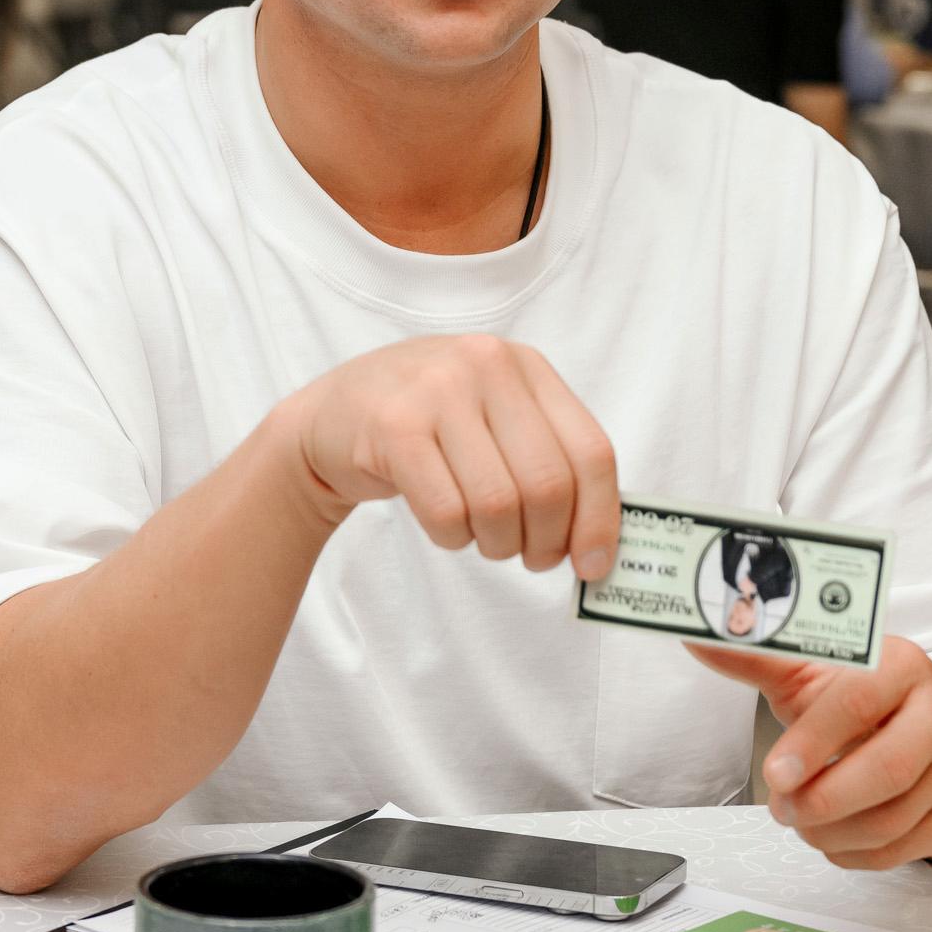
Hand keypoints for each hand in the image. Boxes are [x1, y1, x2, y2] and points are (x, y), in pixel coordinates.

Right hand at [286, 335, 619, 578]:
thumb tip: (599, 546)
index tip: (593, 566)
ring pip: (498, 504)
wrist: (331, 416)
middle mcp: (487, 366)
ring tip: (483, 538)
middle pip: (548, 485)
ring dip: (496, 543)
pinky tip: (446, 526)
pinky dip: (452, 537)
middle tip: (529, 557)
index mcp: (526, 366)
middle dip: (545, 542)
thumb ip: (548, 461)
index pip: (590, 452)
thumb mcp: (496, 419)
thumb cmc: (430, 429)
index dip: (600, 519)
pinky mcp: (393, 427)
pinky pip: (446, 511)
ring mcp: (437, 391)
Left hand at [686, 634, 931, 867]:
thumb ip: (761, 658)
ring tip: (799, 820)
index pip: (858, 704)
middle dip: (822, 800)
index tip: (775, 773)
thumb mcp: (818, 670)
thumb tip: (699, 638)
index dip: (812, 743)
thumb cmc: (870, 698)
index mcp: (901, 666)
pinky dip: (852, 853)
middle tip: (781, 807)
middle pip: (887, 770)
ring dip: (830, 832)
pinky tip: (830, 836)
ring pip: (891, 821)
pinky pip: (899, 850)